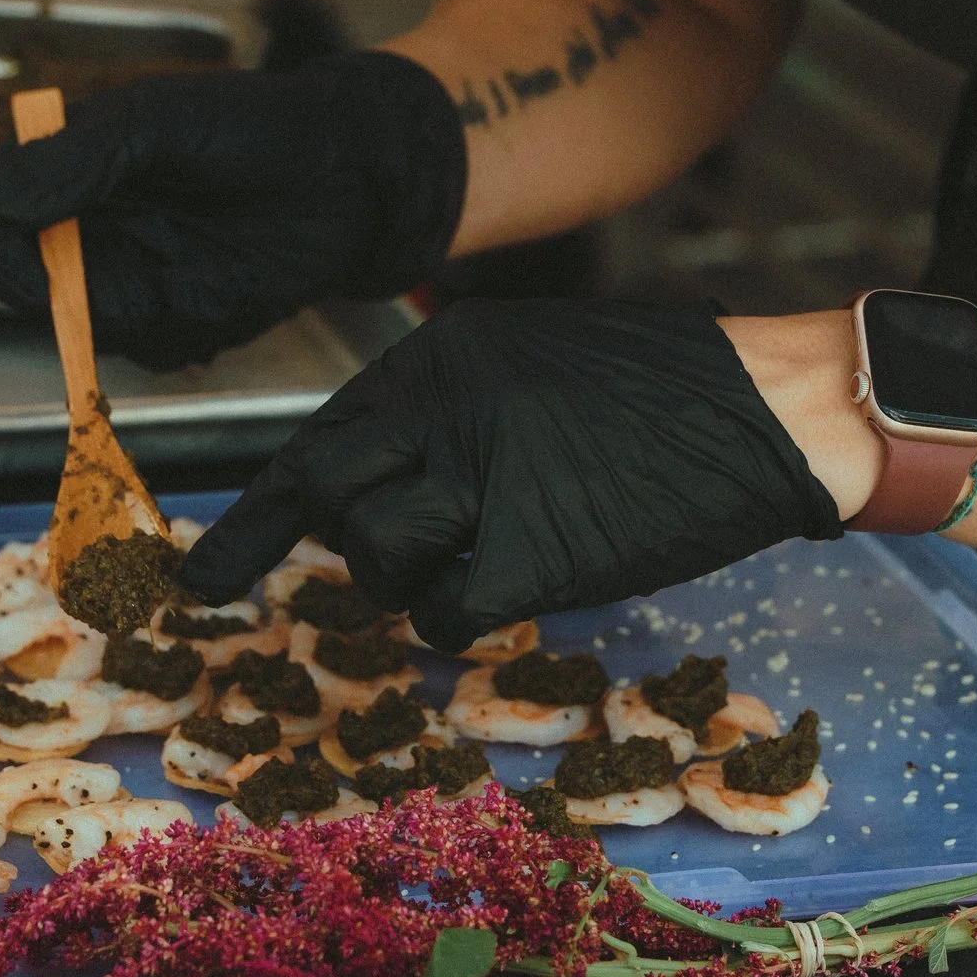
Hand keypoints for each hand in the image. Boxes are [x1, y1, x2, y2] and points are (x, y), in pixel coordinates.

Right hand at [0, 50, 467, 370]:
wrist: (350, 172)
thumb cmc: (257, 126)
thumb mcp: (158, 122)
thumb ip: (77, 160)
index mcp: (68, 168)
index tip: (24, 246)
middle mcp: (88, 227)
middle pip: (19, 284)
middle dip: (54, 291)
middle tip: (116, 278)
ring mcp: (130, 275)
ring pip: (82, 327)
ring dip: (122, 313)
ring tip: (185, 270)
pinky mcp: (177, 317)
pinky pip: (147, 349)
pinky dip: (175, 331)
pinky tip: (219, 289)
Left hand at [179, 298, 844, 648]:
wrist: (765, 407)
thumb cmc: (664, 388)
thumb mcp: (532, 359)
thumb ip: (449, 408)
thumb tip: (375, 478)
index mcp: (439, 358)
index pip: (318, 440)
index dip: (261, 513)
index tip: (211, 571)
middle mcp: (444, 411)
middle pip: (325, 497)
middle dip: (297, 551)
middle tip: (274, 595)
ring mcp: (483, 481)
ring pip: (377, 560)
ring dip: (408, 579)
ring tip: (472, 561)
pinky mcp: (531, 553)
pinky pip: (448, 614)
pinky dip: (464, 618)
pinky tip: (507, 592)